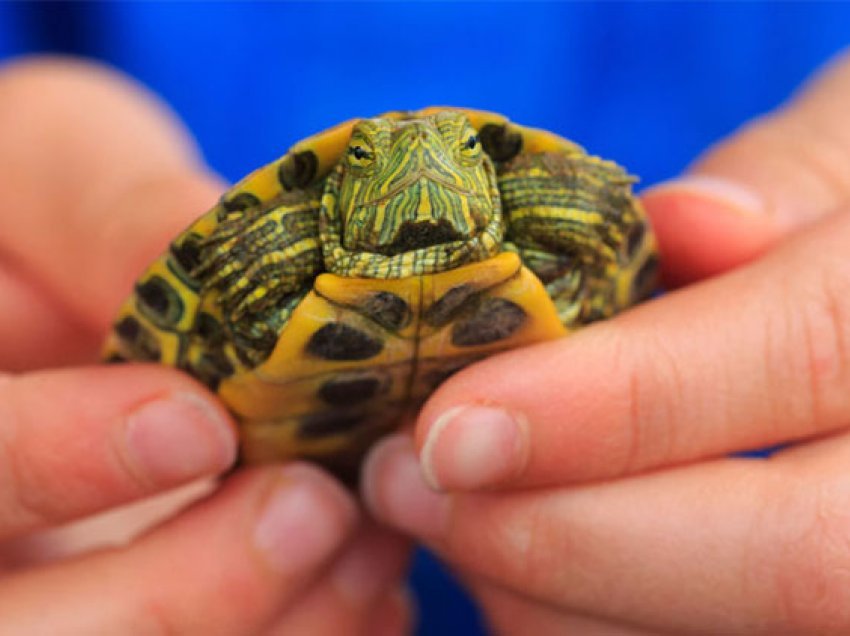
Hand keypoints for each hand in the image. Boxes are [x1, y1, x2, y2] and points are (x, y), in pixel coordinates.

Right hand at [0, 58, 409, 634]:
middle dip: (188, 595)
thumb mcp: (44, 169)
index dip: (61, 460)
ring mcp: (58, 590)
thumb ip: (101, 210)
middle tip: (315, 509)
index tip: (200, 424)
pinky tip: (370, 587)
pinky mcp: (134, 605)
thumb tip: (206, 246)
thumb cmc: (37, 213)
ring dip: (276, 626)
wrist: (55, 284)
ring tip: (372, 539)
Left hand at [363, 51, 849, 633]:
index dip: (616, 400)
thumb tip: (681, 223)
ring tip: (450, 513)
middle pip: (787, 559)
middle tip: (405, 481)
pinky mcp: (815, 605)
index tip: (453, 424)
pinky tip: (521, 560)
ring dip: (548, 595)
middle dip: (560, 535)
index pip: (801, 357)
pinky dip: (579, 621)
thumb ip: (786, 177)